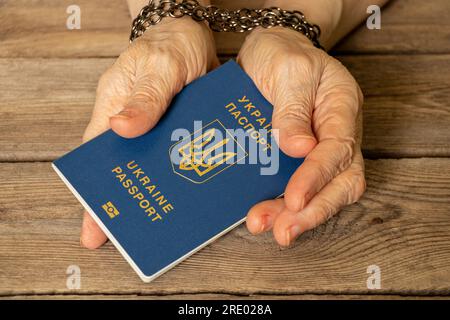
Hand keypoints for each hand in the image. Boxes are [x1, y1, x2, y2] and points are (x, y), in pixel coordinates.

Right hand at [80, 18, 218, 248]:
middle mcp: (135, 126)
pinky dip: (189, 173)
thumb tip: (122, 128)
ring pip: (157, 167)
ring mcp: (160, 130)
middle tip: (138, 236)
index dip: (96, 192)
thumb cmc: (169, 44)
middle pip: (128, 169)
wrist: (194, 33)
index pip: (99, 158)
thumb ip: (145, 97)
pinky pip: (184, 156)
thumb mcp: (158, 66)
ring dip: (163, 191)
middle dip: (129, 202)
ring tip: (170, 224)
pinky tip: (198, 191)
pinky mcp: (183, 131)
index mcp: (115, 111)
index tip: (95, 227)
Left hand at [238, 27, 365, 245]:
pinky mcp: (300, 157)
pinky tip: (262, 214)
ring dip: (297, 215)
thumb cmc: (281, 53)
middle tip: (283, 231)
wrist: (270, 51)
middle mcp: (337, 132)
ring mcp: (322, 147)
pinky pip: (300, 186)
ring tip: (265, 226)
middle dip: (313, 211)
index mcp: (341, 106)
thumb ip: (292, 109)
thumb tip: (299, 149)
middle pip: (341, 181)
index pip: (337, 150)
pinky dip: (283, 205)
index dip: (316, 178)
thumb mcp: (287, 69)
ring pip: (324, 191)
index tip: (294, 199)